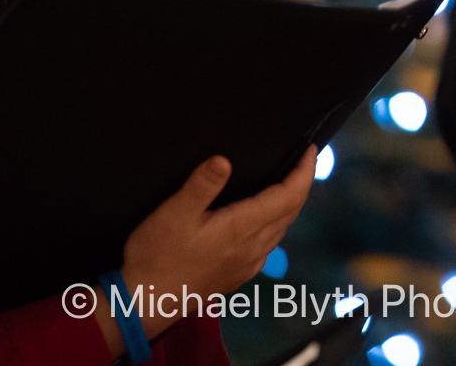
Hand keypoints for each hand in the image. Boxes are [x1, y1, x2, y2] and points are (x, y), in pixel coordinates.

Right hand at [96, 148, 316, 351]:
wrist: (144, 304)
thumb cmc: (156, 257)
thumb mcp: (173, 214)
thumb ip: (201, 185)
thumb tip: (224, 160)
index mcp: (243, 227)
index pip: (289, 196)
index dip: (305, 172)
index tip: (311, 151)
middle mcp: (253, 247)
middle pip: (290, 211)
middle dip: (301, 184)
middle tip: (303, 161)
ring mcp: (247, 264)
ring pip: (281, 229)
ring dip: (290, 205)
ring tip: (287, 184)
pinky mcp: (236, 275)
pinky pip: (268, 246)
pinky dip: (275, 225)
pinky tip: (264, 221)